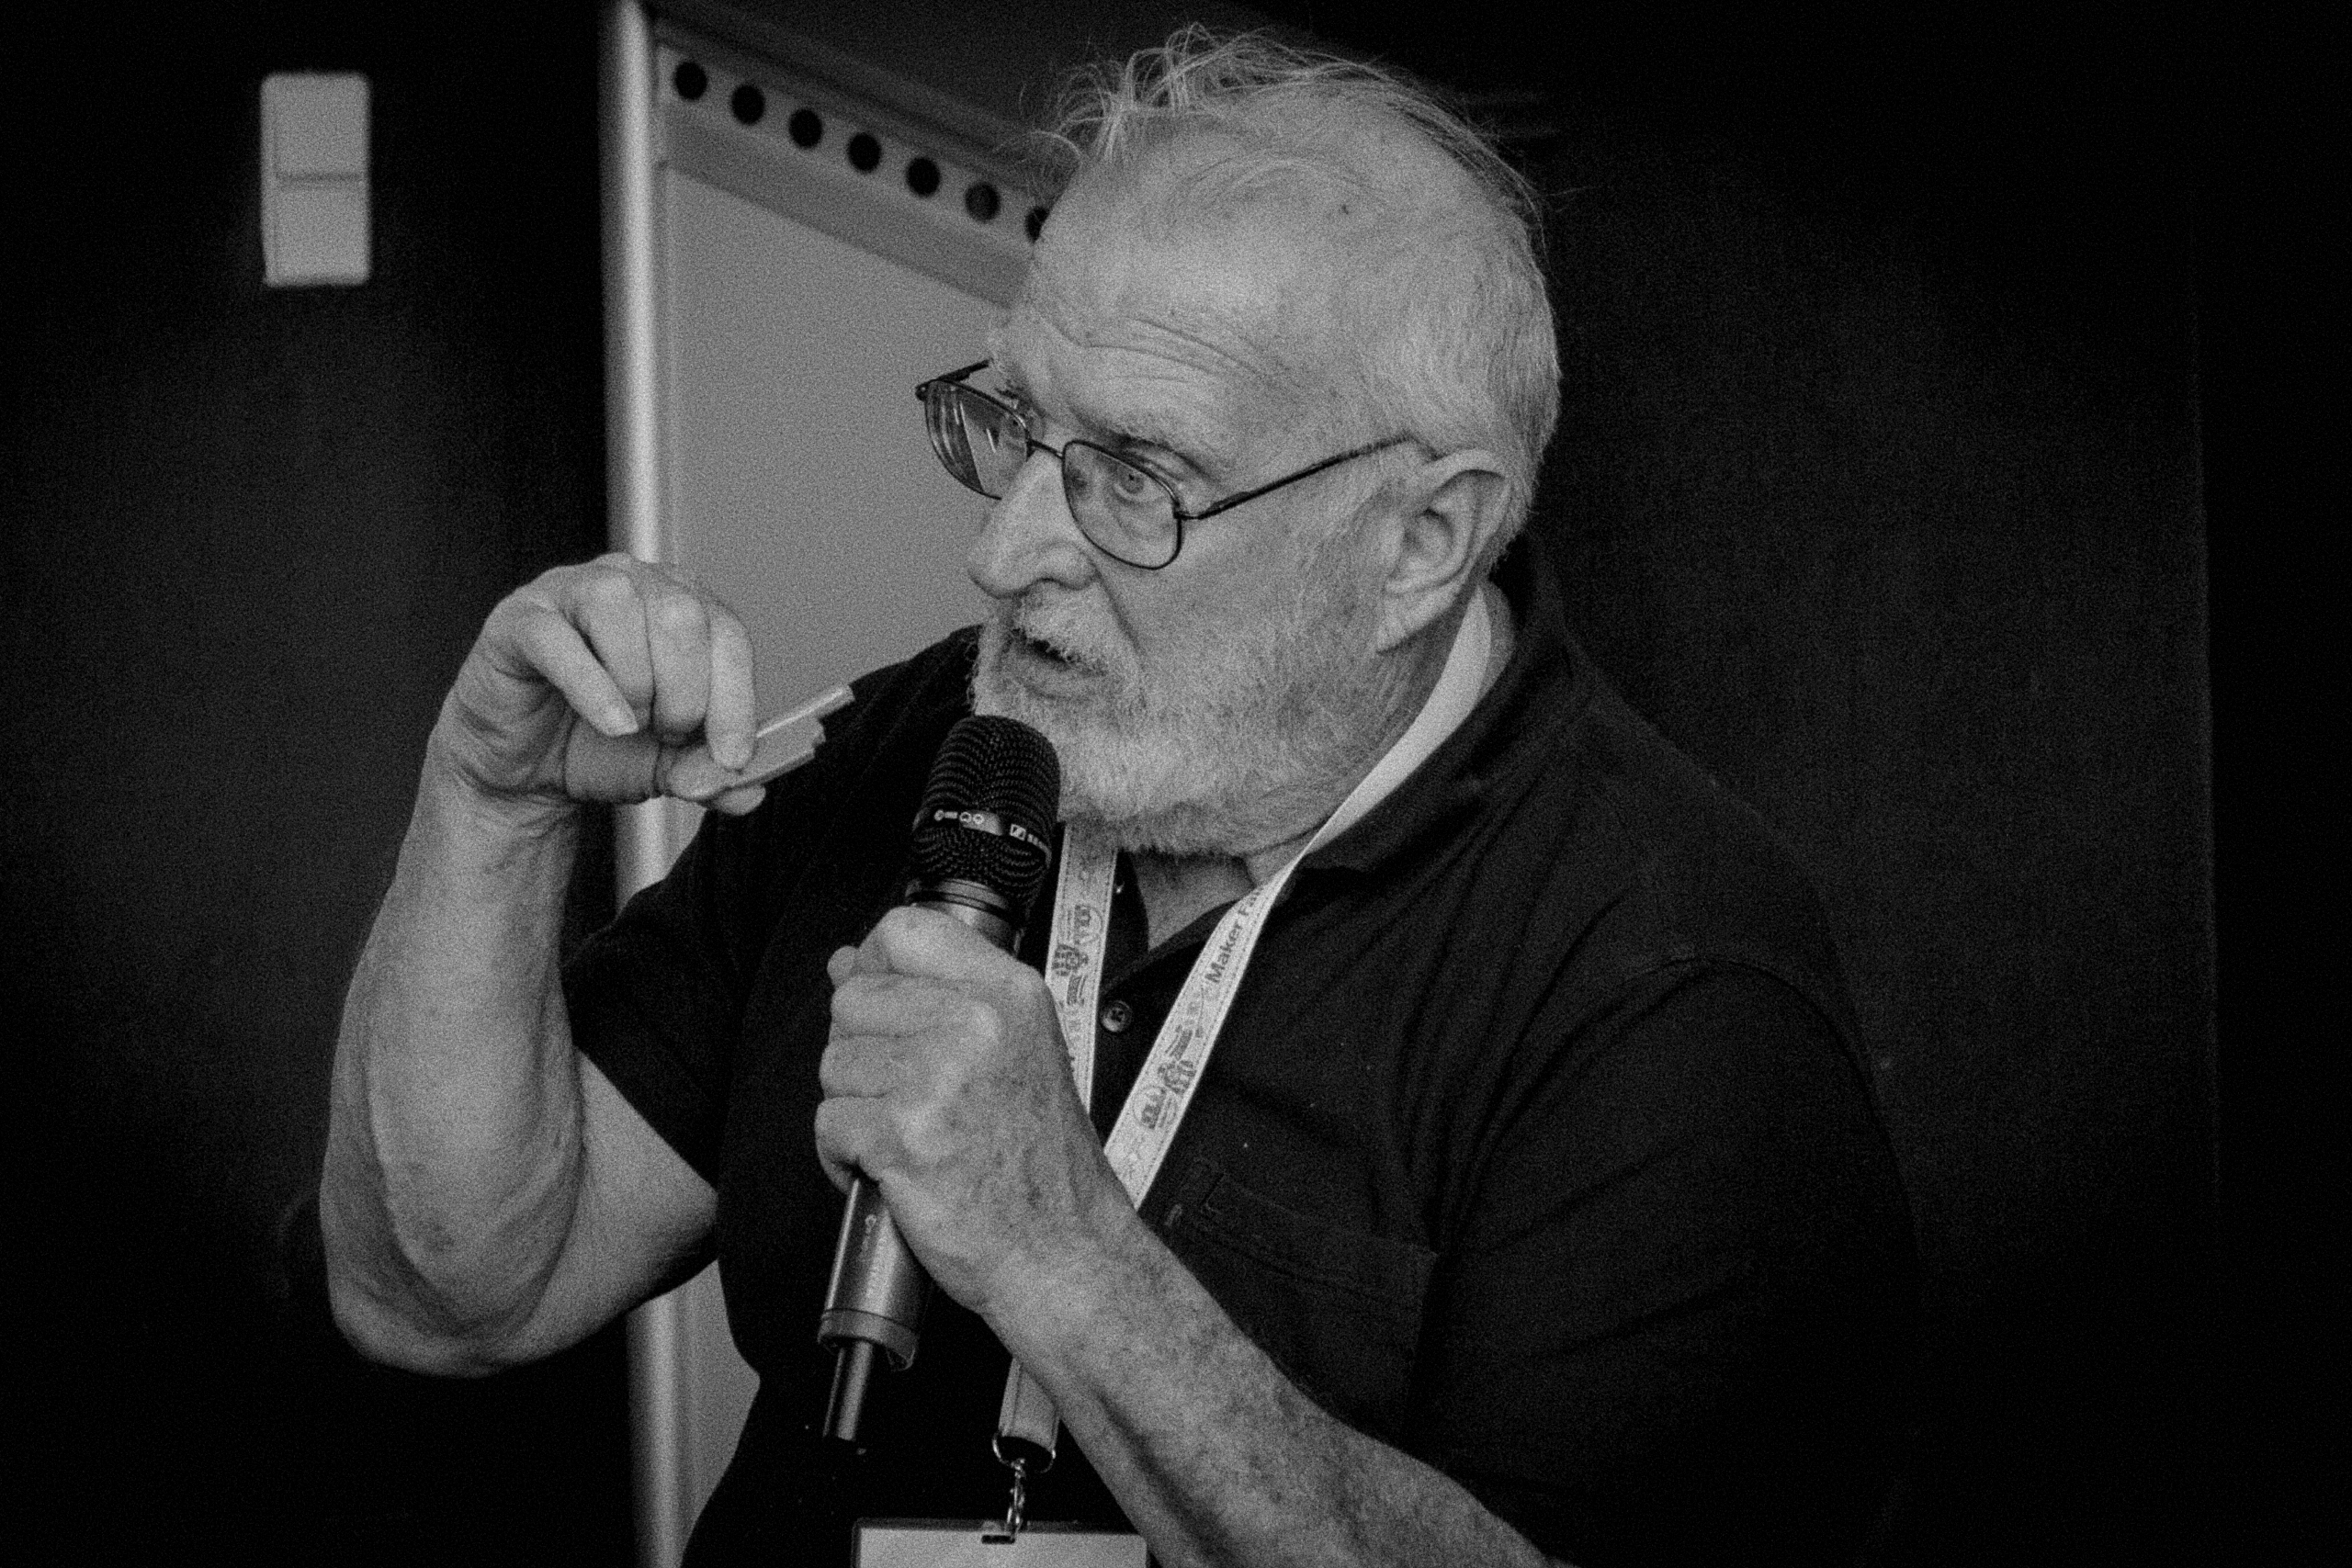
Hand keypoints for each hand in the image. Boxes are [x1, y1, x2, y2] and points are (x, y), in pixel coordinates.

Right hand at [433, 553, 765, 817]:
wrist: (527, 768)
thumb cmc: (599, 743)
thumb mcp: (669, 764)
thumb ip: (708, 769)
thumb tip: (744, 790)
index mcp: (681, 604)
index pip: (727, 633)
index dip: (736, 698)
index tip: (732, 755)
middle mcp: (632, 583)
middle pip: (680, 615)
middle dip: (684, 693)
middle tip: (667, 734)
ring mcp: (570, 591)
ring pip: (620, 608)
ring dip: (636, 683)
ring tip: (630, 724)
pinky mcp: (520, 620)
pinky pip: (559, 639)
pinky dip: (593, 689)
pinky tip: (610, 724)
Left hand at [816, 907, 1126, 1315]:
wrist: (1064, 1252)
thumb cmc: (1039, 1167)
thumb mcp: (1018, 1053)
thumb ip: (937, 999)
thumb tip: (849, 963)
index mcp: (1010, 995)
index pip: (905, 929)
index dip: (876, 967)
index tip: (884, 1007)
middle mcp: (977, 1024)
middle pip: (853, 1000)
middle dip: (861, 1054)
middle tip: (906, 1098)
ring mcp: (938, 1078)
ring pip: (834, 1065)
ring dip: (853, 1109)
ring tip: (906, 1138)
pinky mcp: (903, 1136)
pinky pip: (828, 1124)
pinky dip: (845, 1158)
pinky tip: (891, 1171)